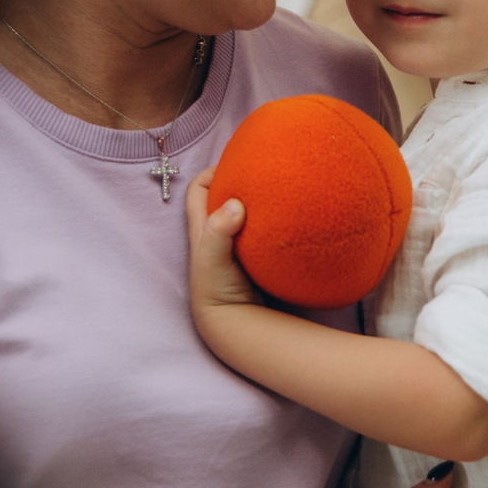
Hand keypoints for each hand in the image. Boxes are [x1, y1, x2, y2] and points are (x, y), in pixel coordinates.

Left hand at [185, 170, 263, 321]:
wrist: (234, 324)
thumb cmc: (217, 290)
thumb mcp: (213, 259)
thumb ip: (220, 231)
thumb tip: (235, 205)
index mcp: (202, 227)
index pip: (198, 188)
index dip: (211, 171)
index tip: (235, 163)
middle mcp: (217, 232)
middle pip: (221, 196)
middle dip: (238, 181)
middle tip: (262, 171)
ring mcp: (236, 246)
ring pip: (243, 213)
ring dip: (257, 201)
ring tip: (278, 189)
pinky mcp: (254, 258)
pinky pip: (262, 231)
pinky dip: (271, 222)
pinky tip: (289, 219)